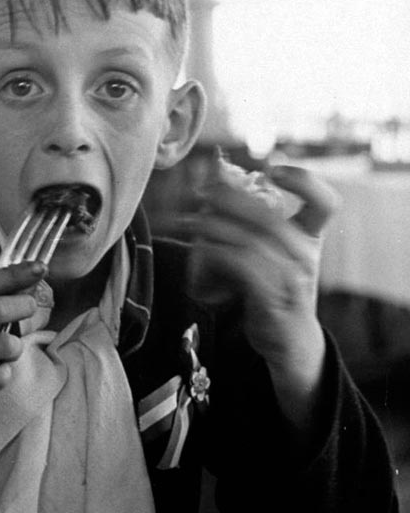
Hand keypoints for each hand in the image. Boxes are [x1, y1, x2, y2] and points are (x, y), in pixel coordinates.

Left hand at [191, 165, 338, 415]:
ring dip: (212, 227)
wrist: (289, 341)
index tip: (271, 171)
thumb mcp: (275, 253)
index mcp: (311, 237)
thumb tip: (216, 183)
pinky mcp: (272, 299)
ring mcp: (292, 278)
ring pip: (249, 241)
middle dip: (229, 199)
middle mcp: (306, 255)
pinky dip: (216, 253)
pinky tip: (199, 249)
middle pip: (268, 216)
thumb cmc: (275, 289)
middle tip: (200, 193)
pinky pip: (242, 267)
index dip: (304, 180)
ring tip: (187, 222)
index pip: (325, 201)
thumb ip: (255, 225)